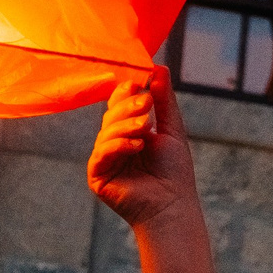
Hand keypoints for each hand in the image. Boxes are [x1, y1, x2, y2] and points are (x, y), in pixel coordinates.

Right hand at [88, 68, 199, 229]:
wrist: (173, 205)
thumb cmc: (174, 171)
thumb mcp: (171, 129)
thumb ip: (164, 100)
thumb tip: (159, 68)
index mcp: (127, 132)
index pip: (119, 105)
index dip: (125, 93)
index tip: (137, 83)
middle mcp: (113, 144)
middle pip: (111, 116)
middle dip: (128, 108)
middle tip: (147, 104)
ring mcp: (103, 160)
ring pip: (106, 132)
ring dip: (126, 126)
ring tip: (146, 128)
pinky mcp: (97, 176)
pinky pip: (101, 153)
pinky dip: (118, 146)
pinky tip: (137, 146)